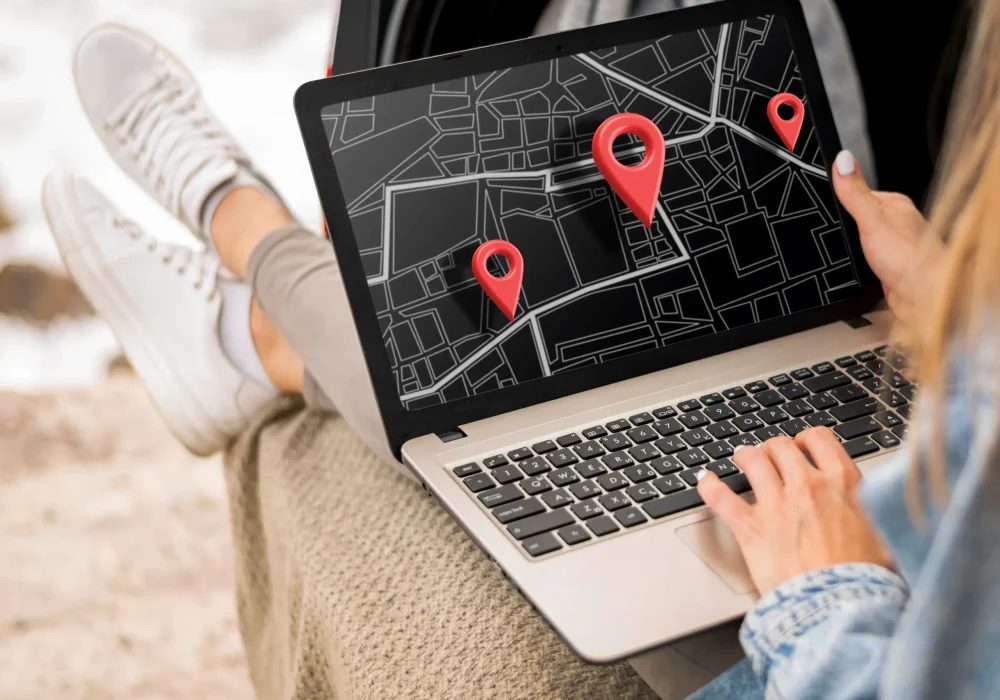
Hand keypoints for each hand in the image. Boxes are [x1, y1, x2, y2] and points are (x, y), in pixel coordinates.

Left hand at [695, 428, 891, 595]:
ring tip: (740, 459)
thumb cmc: (866, 579)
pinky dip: (709, 486)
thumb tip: (885, 504)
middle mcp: (807, 486)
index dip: (807, 440)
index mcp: (843, 484)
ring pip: (751, 460)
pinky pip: (721, 497)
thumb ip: (877, 510)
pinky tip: (705, 481)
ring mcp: (776, 504)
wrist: (841, 608)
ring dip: (744, 457)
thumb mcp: (886, 534)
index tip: (802, 447)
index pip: (819, 439)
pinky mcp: (751, 528)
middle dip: (773, 449)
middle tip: (770, 457)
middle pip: (780, 446)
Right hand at [832, 150, 943, 323]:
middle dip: (841, 228)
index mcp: (893, 204)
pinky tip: (851, 269)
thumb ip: (854, 193)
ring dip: (848, 249)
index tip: (823, 208)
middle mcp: (894, 224)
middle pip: (855, 219)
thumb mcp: (872, 220)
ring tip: (842, 253)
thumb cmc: (910, 259)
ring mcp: (891, 247)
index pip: (856, 194)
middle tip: (831, 235)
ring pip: (857, 242)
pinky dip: (854, 265)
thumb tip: (842, 160)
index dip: (838, 201)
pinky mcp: (886, 269)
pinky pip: (862, 261)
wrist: (925, 299)